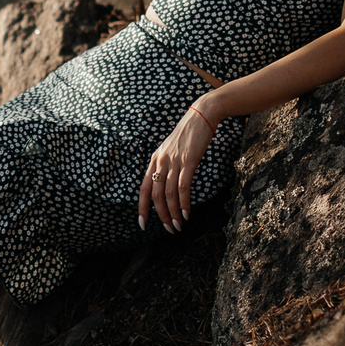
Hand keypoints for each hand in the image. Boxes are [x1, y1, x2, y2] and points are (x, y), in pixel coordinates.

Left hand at [139, 98, 218, 231]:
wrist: (201, 115)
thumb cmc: (188, 135)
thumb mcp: (172, 150)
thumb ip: (167, 166)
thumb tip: (167, 187)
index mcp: (154, 160)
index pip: (143, 188)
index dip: (142, 208)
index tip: (143, 224)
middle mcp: (161, 162)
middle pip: (156, 195)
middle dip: (161, 216)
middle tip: (169, 229)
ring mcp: (174, 161)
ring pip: (168, 194)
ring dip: (173, 213)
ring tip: (178, 226)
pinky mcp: (188, 161)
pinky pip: (183, 187)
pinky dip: (184, 203)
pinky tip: (187, 213)